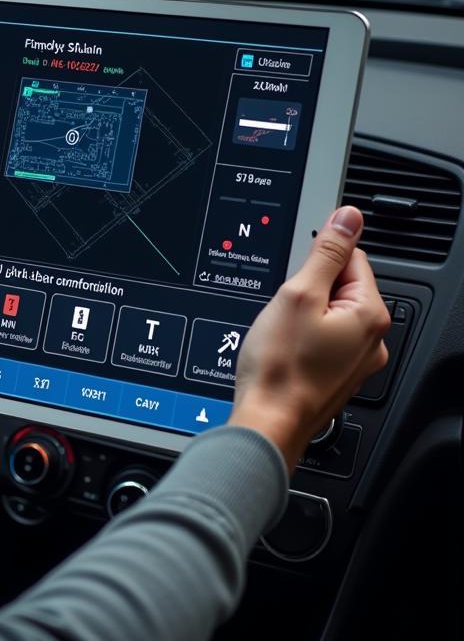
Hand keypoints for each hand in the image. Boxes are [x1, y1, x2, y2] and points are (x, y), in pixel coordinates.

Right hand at [228, 206, 389, 472]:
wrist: (267, 421)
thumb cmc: (281, 367)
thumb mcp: (298, 294)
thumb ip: (326, 253)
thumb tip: (348, 218)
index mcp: (369, 314)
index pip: (351, 257)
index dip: (315, 260)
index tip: (294, 276)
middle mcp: (372, 339)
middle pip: (339, 286)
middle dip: (307, 289)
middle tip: (283, 308)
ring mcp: (356, 360)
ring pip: (328, 314)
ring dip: (302, 314)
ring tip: (281, 332)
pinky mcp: (336, 374)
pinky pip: (322, 338)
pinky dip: (301, 337)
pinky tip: (283, 348)